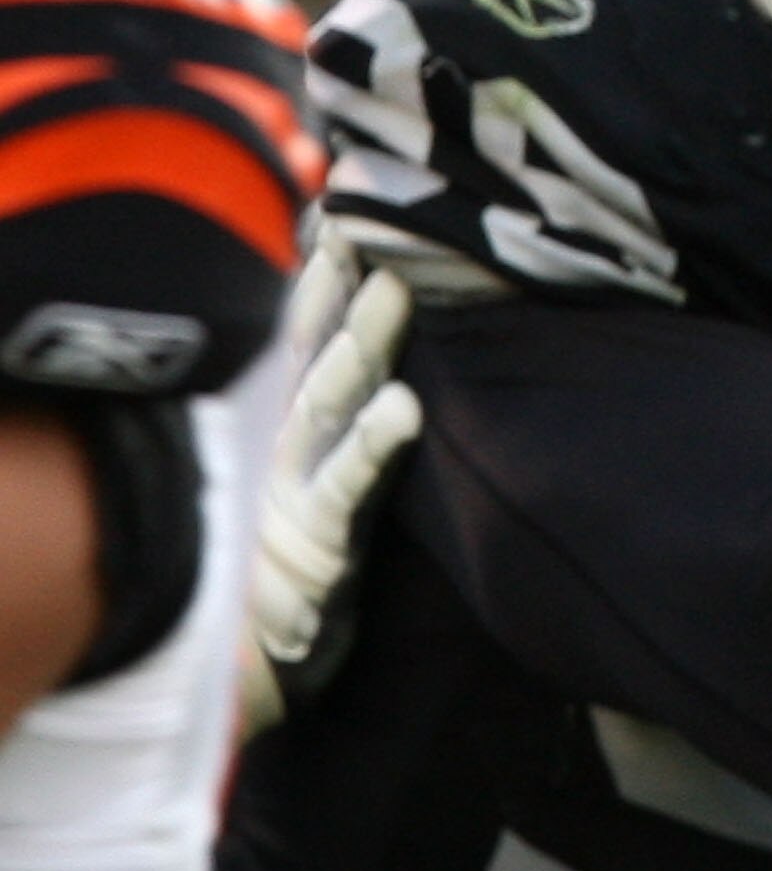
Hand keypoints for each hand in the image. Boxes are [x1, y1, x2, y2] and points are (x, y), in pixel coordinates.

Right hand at [238, 237, 422, 735]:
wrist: (264, 665)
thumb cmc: (309, 561)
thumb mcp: (324, 475)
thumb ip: (348, 408)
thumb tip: (389, 333)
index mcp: (294, 426)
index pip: (309, 333)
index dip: (326, 270)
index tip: (350, 205)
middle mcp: (291, 446)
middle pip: (318, 351)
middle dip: (344, 287)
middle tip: (375, 224)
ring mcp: (298, 491)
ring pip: (329, 404)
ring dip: (360, 345)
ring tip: (392, 290)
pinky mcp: (319, 545)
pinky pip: (349, 485)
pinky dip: (376, 444)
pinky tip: (407, 406)